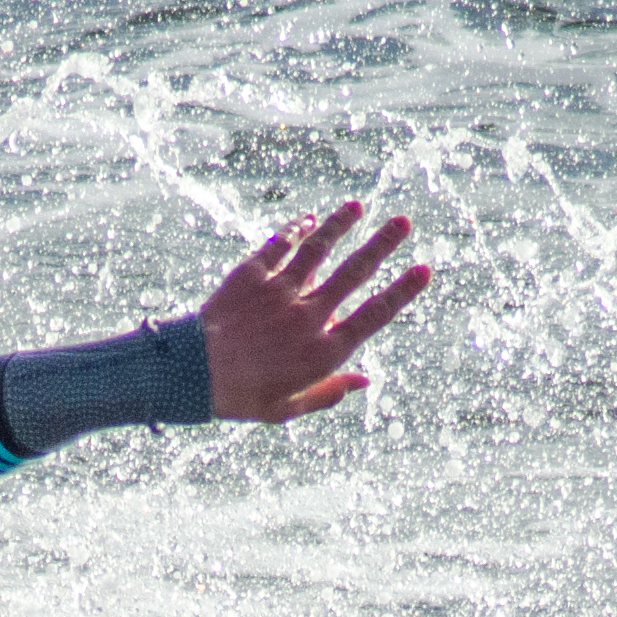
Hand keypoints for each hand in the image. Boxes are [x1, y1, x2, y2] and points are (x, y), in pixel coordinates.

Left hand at [200, 200, 432, 424]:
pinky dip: (296, 230)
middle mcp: (308, 316)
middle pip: (354, 273)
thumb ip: (329, 393)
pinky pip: (280, 245)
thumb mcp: (288, 407)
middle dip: (383, 244)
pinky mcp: (252, 275)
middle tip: (403, 223)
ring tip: (357, 208)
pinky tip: (309, 219)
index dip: (402, 291)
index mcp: (323, 351)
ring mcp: (280, 292)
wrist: (192, 374)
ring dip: (340, 225)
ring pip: (319, 249)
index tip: (424, 270)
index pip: (374, 315)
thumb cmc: (242, 397)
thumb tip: (365, 380)